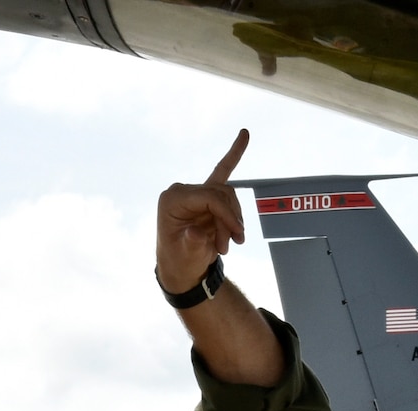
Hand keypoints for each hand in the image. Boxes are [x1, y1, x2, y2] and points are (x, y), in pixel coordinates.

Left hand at [156, 130, 249, 294]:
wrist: (181, 268)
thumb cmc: (181, 261)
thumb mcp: (185, 255)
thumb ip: (191, 242)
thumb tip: (195, 232)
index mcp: (172, 199)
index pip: (209, 197)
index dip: (226, 214)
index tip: (238, 234)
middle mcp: (182, 191)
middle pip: (220, 195)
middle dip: (230, 220)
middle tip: (233, 244)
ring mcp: (195, 192)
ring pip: (228, 196)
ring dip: (233, 219)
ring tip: (230, 243)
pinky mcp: (205, 196)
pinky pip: (223, 171)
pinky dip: (234, 154)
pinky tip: (244, 134)